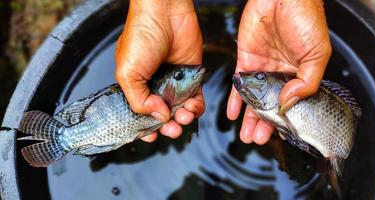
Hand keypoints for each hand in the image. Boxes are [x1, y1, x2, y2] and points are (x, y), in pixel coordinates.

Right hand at [115, 0, 203, 141]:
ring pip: (180, 111)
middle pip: (162, 117)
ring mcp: (174, 82)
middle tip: (171, 129)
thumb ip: (138, 100)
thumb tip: (158, 116)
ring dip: (183, 119)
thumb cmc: (141, 36)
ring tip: (183, 116)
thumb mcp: (128, 72)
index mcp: (136, 87)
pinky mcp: (191, 76)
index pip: (140, 115)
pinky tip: (193, 107)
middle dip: (167, 127)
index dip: (145, 128)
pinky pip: (196, 98)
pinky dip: (197, 108)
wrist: (165, 13)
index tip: (151, 136)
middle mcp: (155, 87)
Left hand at [227, 0, 331, 144]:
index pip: (291, 103)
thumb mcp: (317, 53)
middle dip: (263, 124)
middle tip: (255, 139)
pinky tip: (232, 114)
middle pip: (270, 105)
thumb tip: (289, 103)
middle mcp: (280, 74)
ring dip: (249, 118)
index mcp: (299, 74)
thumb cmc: (306, 19)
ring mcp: (262, 68)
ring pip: (254, 98)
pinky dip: (235, 99)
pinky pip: (239, 83)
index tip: (278, 134)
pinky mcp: (246, 59)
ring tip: (245, 135)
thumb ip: (306, 81)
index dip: (284, 120)